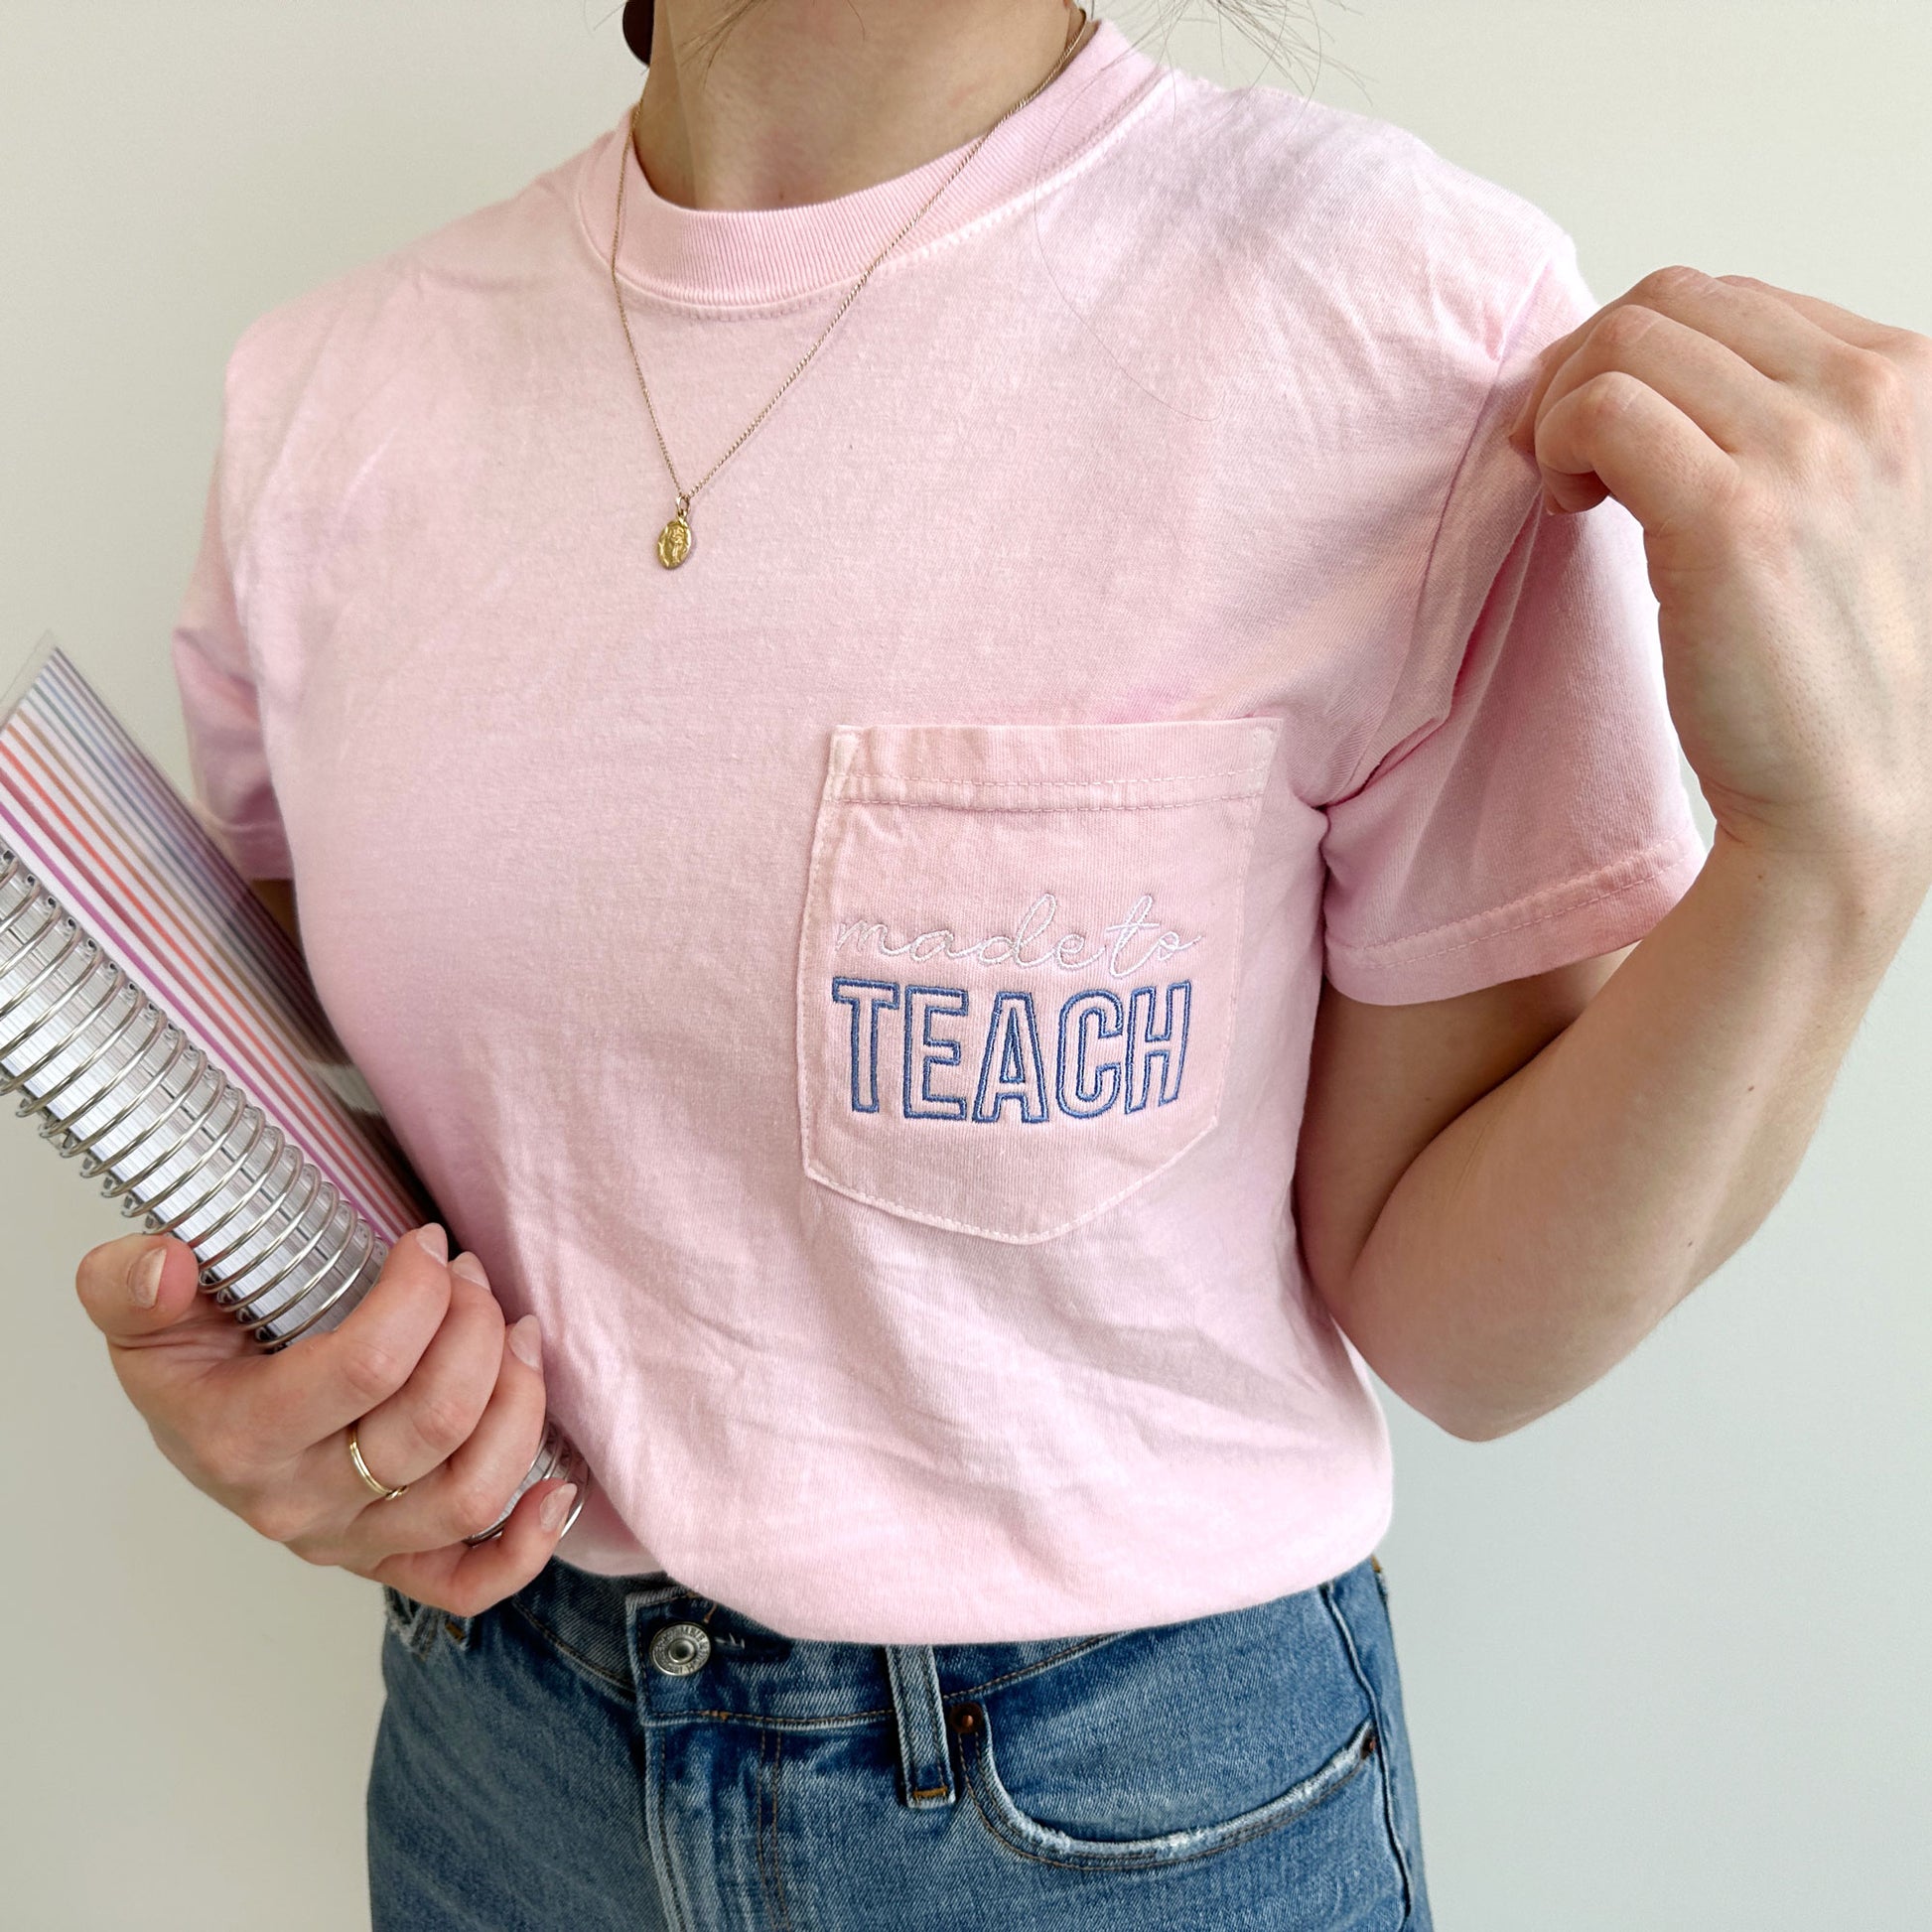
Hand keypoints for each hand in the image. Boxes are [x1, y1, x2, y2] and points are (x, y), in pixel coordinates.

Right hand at [75, 1222, 574, 1615]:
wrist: (195, 1418)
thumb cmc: (192, 1356)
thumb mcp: (138, 1305)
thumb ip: (129, 1282)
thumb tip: (165, 1266)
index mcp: (241, 1438)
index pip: (368, 1367)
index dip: (421, 1293)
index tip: (427, 1244)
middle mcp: (300, 1503)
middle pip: (436, 1422)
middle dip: (476, 1327)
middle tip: (472, 1274)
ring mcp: (353, 1541)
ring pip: (471, 1491)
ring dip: (518, 1398)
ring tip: (516, 1332)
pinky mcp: (391, 1561)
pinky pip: (469, 1584)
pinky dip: (527, 1545)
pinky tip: (559, 1486)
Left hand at [1506, 265, 1931, 902]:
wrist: (1850, 796)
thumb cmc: (1822, 666)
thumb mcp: (1840, 504)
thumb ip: (1784, 421)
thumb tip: (1657, 362)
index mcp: (1908, 379)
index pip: (1733, 298)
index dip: (1641, 354)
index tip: (1605, 430)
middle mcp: (1873, 396)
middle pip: (1672, 300)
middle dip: (1589, 365)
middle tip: (1560, 452)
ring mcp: (1810, 451)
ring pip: (1627, 344)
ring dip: (1562, 406)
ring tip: (1567, 488)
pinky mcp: (1731, 518)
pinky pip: (1599, 412)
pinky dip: (1554, 444)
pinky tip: (1566, 507)